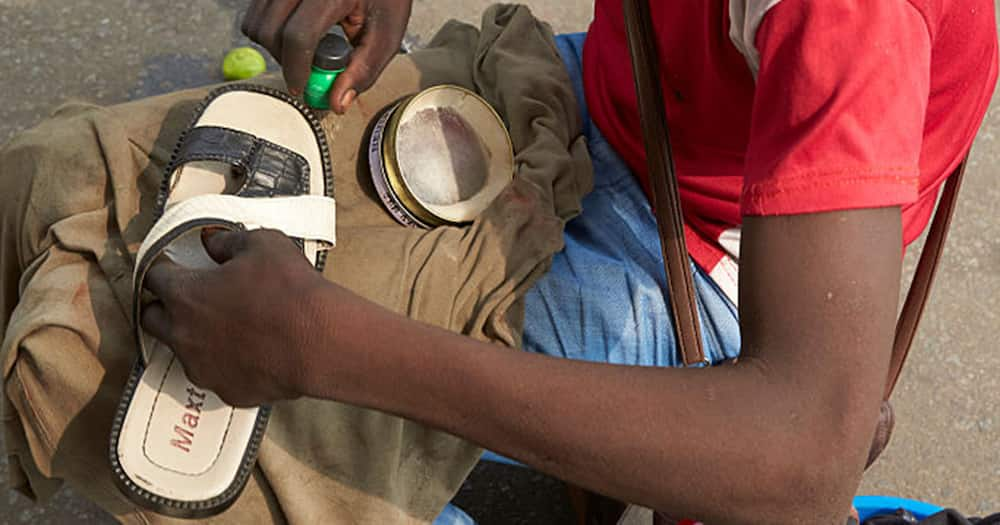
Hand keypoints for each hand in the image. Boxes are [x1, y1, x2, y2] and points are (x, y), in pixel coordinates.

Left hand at [141, 228, 332, 406]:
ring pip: (184, 351)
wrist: (320, 341)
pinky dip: (227, 363)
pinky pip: (218, 375)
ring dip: (196, 337)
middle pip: (152, 319)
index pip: (154, 278)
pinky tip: (250, 351)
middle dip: (165, 307)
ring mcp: (203, 368)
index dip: (164, 269)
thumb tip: (214, 243)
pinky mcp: (228, 391)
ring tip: (228, 327)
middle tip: (190, 297)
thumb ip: (228, 242)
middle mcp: (184, 335)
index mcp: (186, 295)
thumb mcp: (263, 245)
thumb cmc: (291, 292)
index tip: (175, 266)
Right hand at [242, 0, 413, 112]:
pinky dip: (271, 28)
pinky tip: (298, 29)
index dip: (296, 70)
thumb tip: (336, 102)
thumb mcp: (386, 35)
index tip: (301, 87)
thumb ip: (364, 71)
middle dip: (284, 60)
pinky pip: (257, 11)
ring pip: (256, 21)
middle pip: (270, 31)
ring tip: (305, 46)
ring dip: (274, 44)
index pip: (298, 36)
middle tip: (306, 68)